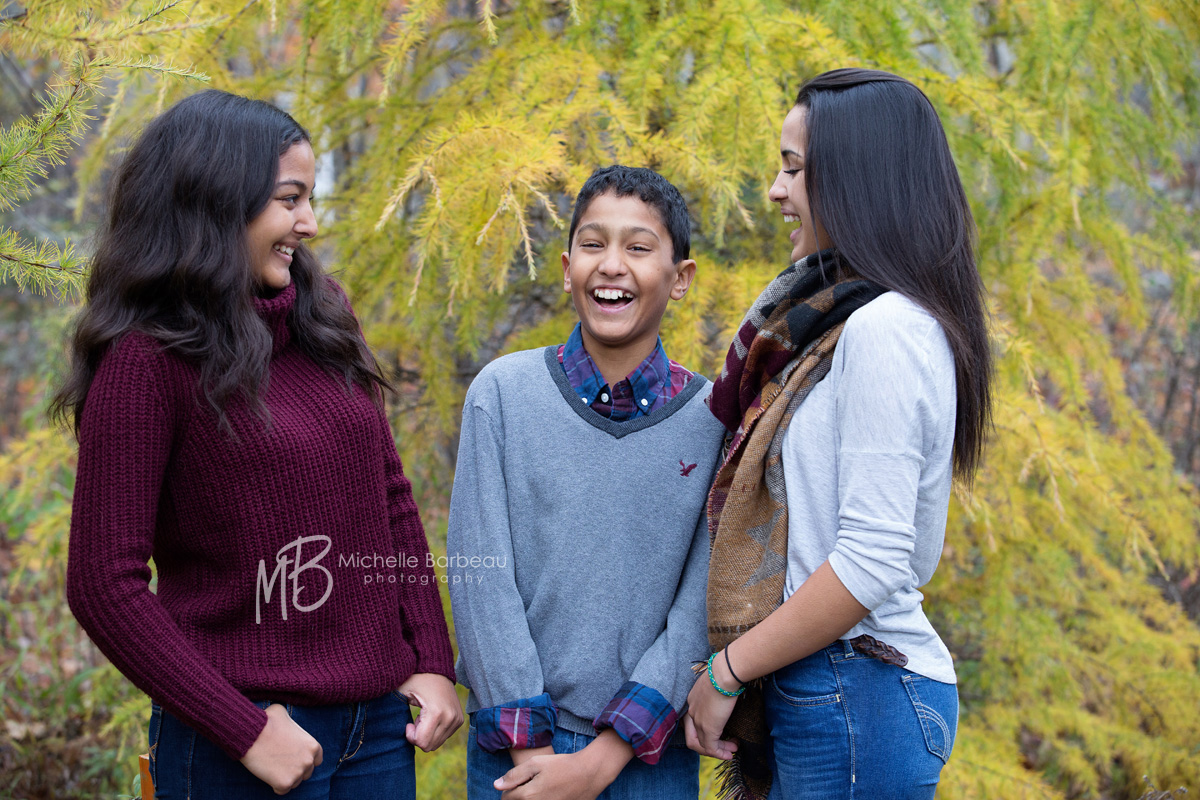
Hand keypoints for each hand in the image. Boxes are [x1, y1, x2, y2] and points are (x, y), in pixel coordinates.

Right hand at [239, 704, 322, 793]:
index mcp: (313, 746)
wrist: (252, 735)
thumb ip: (290, 722)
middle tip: (281, 763)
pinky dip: (276, 786)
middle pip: (306, 773)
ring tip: (273, 767)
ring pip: (295, 782)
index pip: (316, 759)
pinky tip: (269, 775)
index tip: (294, 758)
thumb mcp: (283, 713)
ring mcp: (297, 773)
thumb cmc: (266, 721)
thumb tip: (284, 721)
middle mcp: (309, 761)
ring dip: (286, 778)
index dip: (304, 759)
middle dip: (295, 769)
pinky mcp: (284, 784)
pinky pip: (283, 791)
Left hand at [396, 672, 462, 750]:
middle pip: (430, 746)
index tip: (409, 723)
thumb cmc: (415, 681)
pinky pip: (444, 736)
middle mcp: (450, 717)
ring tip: (425, 716)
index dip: (411, 736)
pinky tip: (432, 716)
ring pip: (437, 743)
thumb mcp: (402, 694)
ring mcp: (456, 719)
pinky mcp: (459, 720)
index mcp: (436, 713)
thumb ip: (395, 713)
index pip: (422, 743)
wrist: (436, 669)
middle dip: (419, 736)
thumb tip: (386, 731)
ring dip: (427, 733)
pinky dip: (435, 731)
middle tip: (417, 719)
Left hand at [496, 731, 630, 799]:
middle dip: (518, 796)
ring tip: (540, 789)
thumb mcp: (536, 763)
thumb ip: (514, 775)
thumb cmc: (562, 765)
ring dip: (530, 798)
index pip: (506, 798)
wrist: (589, 774)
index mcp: (527, 796)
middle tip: (530, 784)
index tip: (519, 781)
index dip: (510, 788)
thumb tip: (496, 786)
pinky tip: (550, 793)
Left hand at [683, 659, 738, 759]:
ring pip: (702, 744)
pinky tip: (730, 754)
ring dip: (717, 750)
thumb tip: (728, 696)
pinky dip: (720, 753)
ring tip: (732, 749)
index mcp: (692, 700)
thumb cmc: (724, 673)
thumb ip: (717, 693)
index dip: (704, 731)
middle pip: (693, 737)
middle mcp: (691, 712)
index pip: (692, 722)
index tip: (720, 732)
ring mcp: (698, 722)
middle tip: (724, 746)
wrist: (724, 674)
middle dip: (708, 745)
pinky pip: (711, 748)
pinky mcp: (708, 729)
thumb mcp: (716, 684)